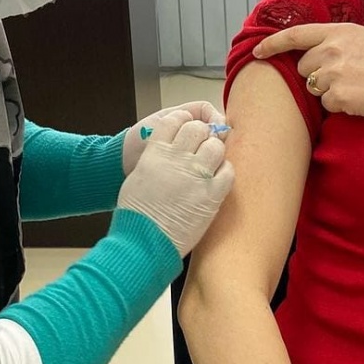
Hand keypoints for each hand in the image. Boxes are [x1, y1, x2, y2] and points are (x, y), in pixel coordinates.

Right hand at [117, 109, 234, 256]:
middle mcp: (177, 158)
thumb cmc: (136, 214)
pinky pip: (228, 171)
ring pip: (216, 146)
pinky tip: (217, 180)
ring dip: (214, 151)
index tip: (187, 129)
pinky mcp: (212, 195)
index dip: (183, 122)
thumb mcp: (137, 177)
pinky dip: (224, 172)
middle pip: (198, 129)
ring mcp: (196, 175)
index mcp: (156, 152)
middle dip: (201, 134)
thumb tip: (167, 152)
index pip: (174, 120)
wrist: (144, 242)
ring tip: (210, 163)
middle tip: (201, 145)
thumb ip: (154, 159)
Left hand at [253, 23, 363, 122]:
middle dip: (317, 74)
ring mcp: (334, 73)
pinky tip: (363, 99)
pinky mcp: (338, 97)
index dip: (273, 43)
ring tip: (360, 87)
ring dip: (330, 91)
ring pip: (314, 88)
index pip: (295, 34)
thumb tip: (316, 50)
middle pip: (303, 67)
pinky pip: (327, 106)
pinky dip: (341, 106)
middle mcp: (332, 49)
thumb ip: (340, 41)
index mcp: (340, 31)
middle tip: (348, 77)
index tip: (258, 51)